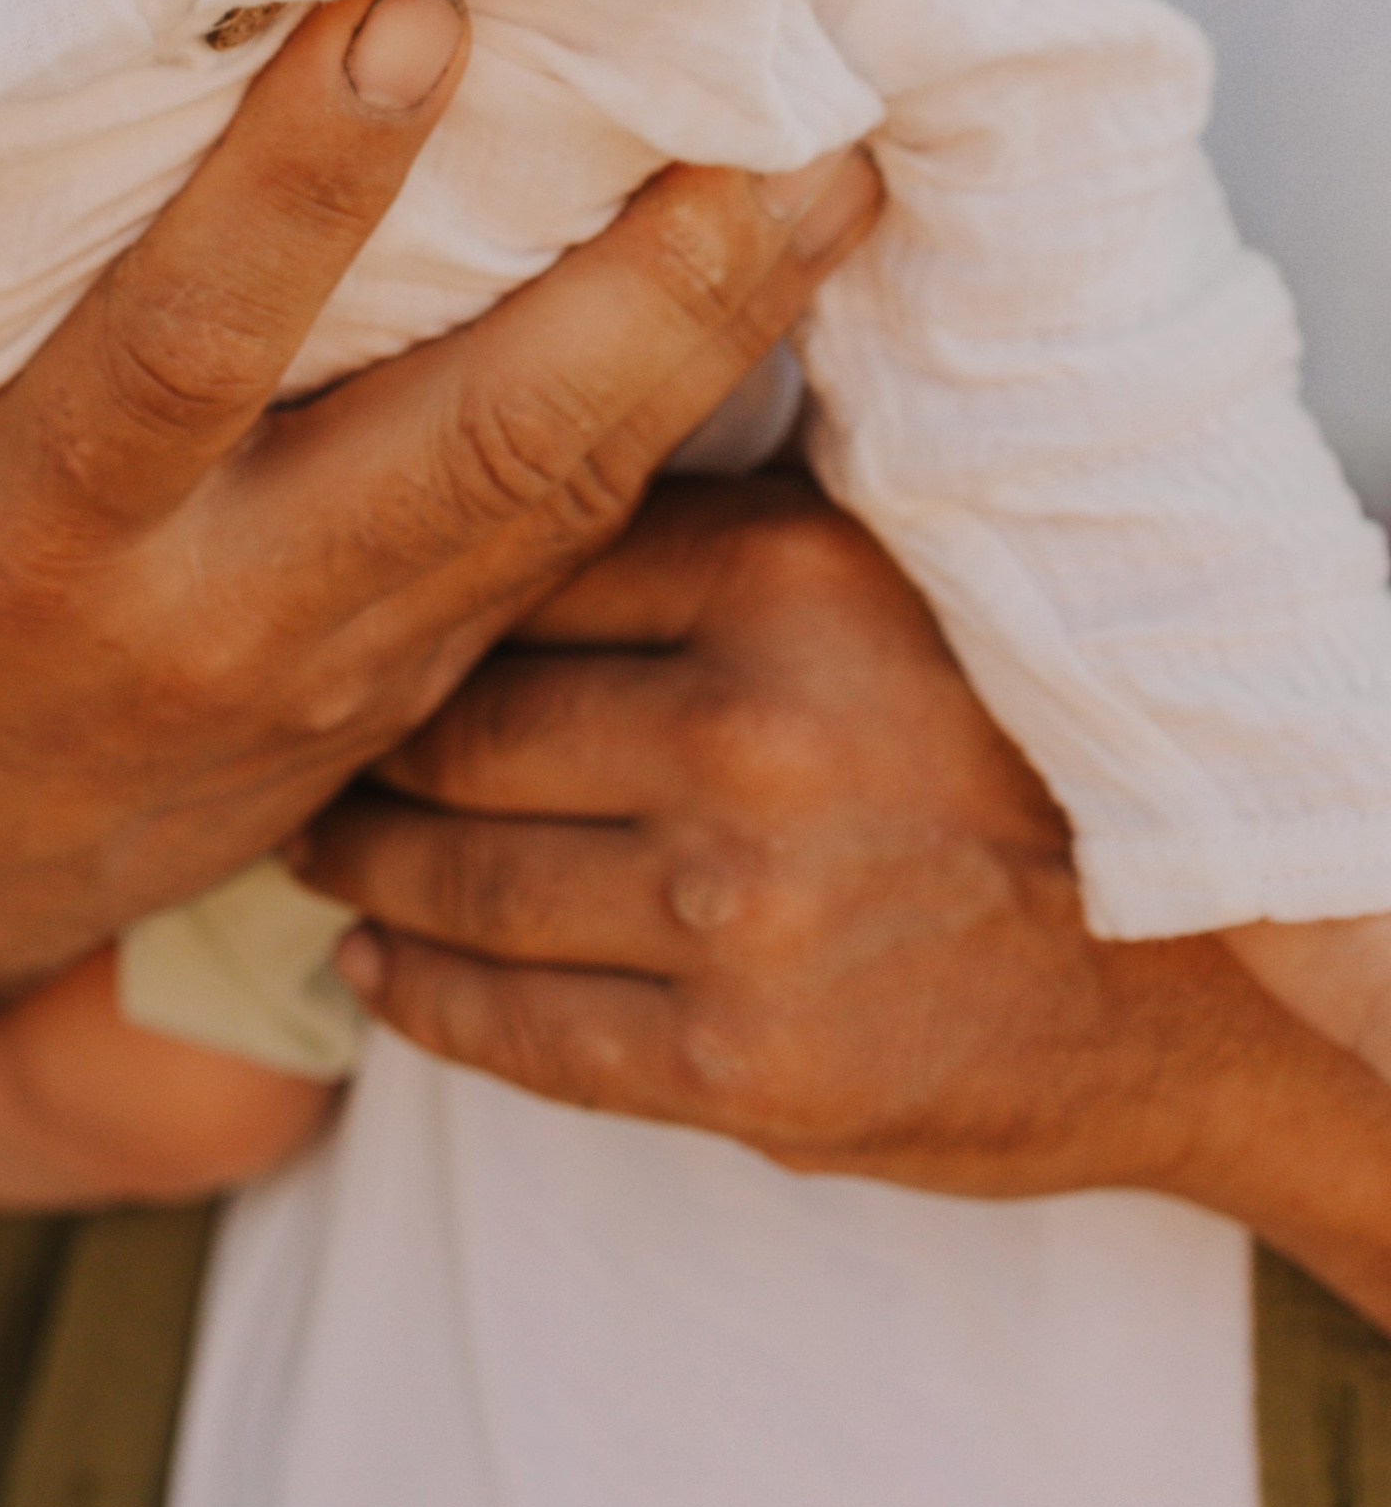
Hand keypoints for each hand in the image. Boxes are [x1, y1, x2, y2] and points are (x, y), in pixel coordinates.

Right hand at [0, 0, 879, 1012]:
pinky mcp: (421, 688)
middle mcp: (216, 619)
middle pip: (469, 457)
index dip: (295, 192)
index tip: (409, 9)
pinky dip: (690, 417)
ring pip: (565, 507)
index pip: (182, 351)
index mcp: (32, 543)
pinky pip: (575, 549)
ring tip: (850, 168)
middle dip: (636, 292)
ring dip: (715, 342)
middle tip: (783, 119)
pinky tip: (788, 284)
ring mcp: (345, 672)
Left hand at [299, 475, 1390, 1323]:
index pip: (519, 553)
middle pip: (465, 717)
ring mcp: (736, 913)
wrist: (1211, 982)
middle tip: (294, 719)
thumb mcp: (906, 580)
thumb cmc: (1036, 757)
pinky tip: (371, 971)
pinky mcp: (739, 1070)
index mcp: (790, 579)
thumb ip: (735, 529)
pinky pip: (521, 1031)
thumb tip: (537, 436)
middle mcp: (750, 735)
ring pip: (463, 876)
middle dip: (362, 726)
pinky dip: (421, 999)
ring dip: (362, 864)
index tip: (340, 575)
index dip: (414, 572)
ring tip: (314, 839)